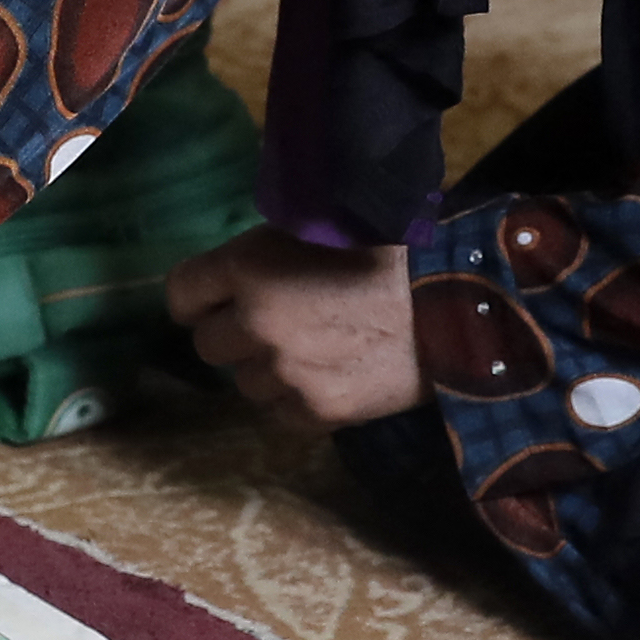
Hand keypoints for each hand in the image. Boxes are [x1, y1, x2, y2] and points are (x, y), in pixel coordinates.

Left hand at [163, 226, 423, 426]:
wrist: (459, 302)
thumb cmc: (389, 251)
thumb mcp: (316, 227)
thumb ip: (263, 255)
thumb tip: (229, 279)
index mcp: (249, 266)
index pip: (180, 294)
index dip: (201, 296)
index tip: (221, 297)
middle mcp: (256, 322)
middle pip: (207, 344)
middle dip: (235, 333)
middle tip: (280, 320)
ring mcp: (285, 372)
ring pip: (245, 382)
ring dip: (269, 368)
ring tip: (318, 345)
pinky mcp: (316, 412)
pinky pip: (281, 412)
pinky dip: (300, 397)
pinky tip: (336, 371)